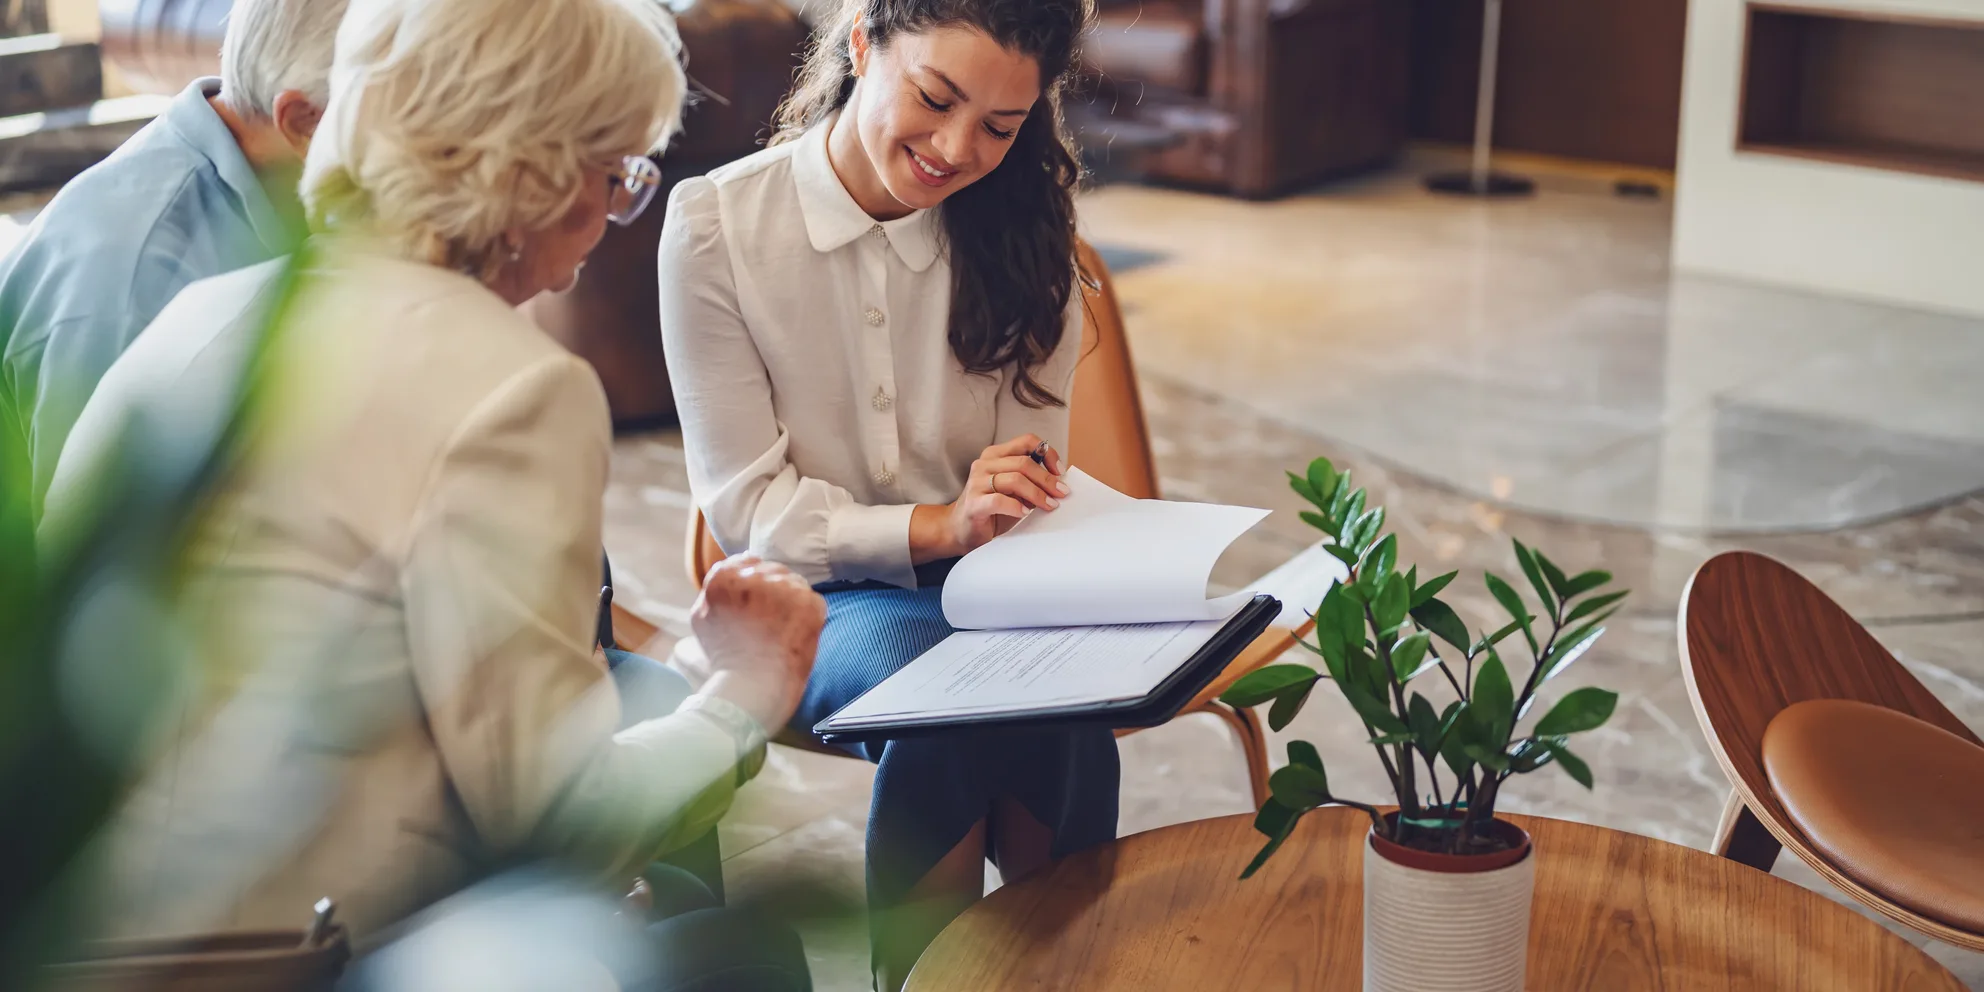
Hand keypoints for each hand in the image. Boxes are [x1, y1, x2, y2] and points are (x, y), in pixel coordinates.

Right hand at [689, 555, 824, 731]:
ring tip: (780, 632)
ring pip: (793, 583)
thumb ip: (715, 588)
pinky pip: (812, 600)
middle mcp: (754, 575)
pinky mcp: (809, 602)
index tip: (754, 605)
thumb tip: (733, 565)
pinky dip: (808, 617)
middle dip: (773, 593)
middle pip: (772, 571)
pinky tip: (794, 636)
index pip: (746, 562)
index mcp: (724, 576)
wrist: (753, 687)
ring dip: (791, 603)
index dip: (752, 585)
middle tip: (768, 624)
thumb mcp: (703, 616)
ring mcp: (784, 587)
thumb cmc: (725, 658)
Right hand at [911, 434, 1068, 561]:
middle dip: (1047, 479)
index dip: (1048, 453)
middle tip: (1061, 493)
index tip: (1060, 471)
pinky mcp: (974, 502)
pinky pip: (999, 500)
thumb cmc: (991, 509)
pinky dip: (1016, 506)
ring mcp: (977, 482)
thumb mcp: (1014, 489)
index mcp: (995, 455)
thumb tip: (1059, 480)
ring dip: (1037, 494)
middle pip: (1024, 463)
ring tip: (1049, 505)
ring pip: (1015, 479)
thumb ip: (1031, 480)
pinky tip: (1025, 513)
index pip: (1027, 441)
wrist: (960, 530)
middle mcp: (984, 464)